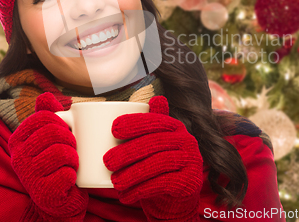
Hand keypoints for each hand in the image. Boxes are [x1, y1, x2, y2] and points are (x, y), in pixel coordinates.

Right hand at [8, 92, 87, 220]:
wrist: (60, 198)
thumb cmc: (56, 161)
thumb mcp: (51, 135)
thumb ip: (48, 114)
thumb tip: (45, 95)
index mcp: (17, 139)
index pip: (43, 117)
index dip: (61, 122)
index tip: (66, 132)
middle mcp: (18, 157)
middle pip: (53, 132)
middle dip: (70, 138)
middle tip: (72, 148)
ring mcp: (28, 177)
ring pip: (61, 152)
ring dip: (74, 156)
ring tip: (71, 162)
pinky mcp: (43, 193)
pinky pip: (66, 174)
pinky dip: (74, 174)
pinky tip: (70, 179)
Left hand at [103, 96, 202, 221]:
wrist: (175, 201)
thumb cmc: (156, 168)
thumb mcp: (151, 145)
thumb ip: (148, 125)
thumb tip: (154, 97)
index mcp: (176, 127)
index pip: (156, 120)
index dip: (136, 122)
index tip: (114, 129)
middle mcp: (188, 141)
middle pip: (155, 143)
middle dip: (128, 151)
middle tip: (107, 161)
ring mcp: (192, 161)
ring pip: (159, 164)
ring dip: (133, 173)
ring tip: (114, 181)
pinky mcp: (190, 182)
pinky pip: (164, 184)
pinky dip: (141, 190)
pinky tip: (126, 196)